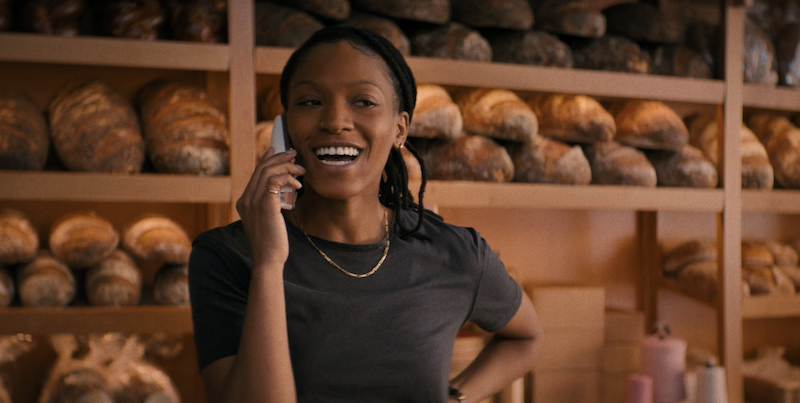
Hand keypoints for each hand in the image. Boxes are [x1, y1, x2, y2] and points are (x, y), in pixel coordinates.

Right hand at [236, 148, 304, 270]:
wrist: (268, 259)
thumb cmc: (272, 243)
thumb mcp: (268, 220)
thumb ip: (269, 205)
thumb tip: (281, 192)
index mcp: (244, 202)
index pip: (255, 173)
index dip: (267, 159)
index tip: (279, 151)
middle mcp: (245, 199)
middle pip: (261, 168)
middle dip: (279, 158)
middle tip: (294, 154)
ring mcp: (253, 202)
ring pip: (268, 171)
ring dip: (287, 167)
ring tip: (300, 170)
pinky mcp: (265, 205)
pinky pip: (274, 181)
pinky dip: (287, 178)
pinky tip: (298, 185)